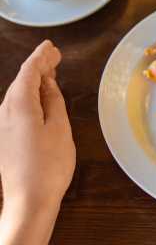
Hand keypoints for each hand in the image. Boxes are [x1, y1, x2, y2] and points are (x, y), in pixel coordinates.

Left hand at [0, 40, 75, 244]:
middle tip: (55, 55)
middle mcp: (5, 112)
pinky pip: (16, 106)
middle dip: (37, 66)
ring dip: (33, 80)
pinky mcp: (5, 138)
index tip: (51, 46)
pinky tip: (40, 97)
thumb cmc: (49, 163)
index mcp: (19, 106)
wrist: (29, 200)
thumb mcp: (59, 128)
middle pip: (20, 81)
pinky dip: (29, 95)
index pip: (28, 72)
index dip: (40, 57)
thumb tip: (49, 85)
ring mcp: (2, 126)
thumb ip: (53, 102)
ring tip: (50, 71)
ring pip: (17, 94)